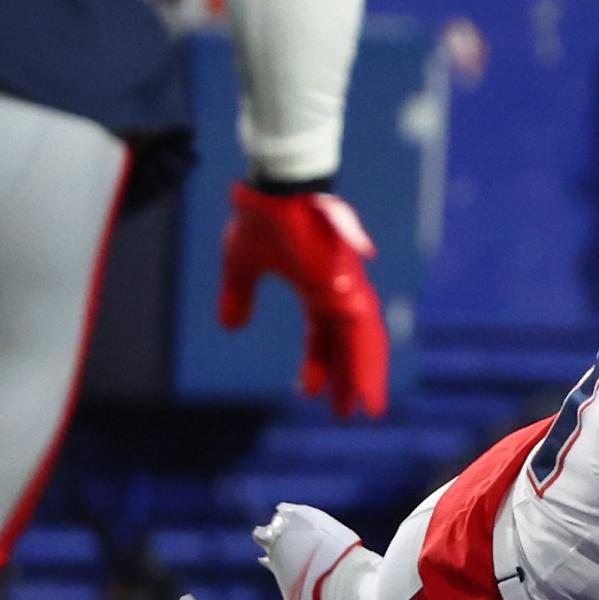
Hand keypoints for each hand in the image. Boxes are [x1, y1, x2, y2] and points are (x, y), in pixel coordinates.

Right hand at [219, 183, 389, 417]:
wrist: (271, 187)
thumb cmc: (261, 217)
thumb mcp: (241, 267)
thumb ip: (238, 296)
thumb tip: (231, 326)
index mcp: (316, 286)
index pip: (322, 334)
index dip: (318, 363)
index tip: (309, 393)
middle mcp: (337, 289)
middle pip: (349, 342)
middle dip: (348, 376)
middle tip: (347, 412)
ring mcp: (346, 285)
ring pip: (363, 339)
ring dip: (365, 374)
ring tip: (367, 409)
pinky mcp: (346, 283)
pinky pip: (361, 327)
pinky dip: (364, 356)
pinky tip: (366, 382)